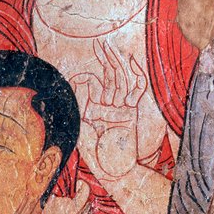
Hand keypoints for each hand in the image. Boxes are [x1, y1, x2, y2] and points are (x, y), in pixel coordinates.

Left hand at [73, 40, 148, 180]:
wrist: (111, 170)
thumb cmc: (94, 154)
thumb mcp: (80, 125)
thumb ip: (80, 104)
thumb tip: (78, 82)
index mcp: (97, 107)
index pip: (94, 84)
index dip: (86, 78)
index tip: (76, 77)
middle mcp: (111, 105)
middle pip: (110, 76)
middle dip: (106, 60)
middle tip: (100, 43)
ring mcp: (122, 108)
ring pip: (121, 79)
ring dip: (116, 62)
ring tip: (111, 47)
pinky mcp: (132, 113)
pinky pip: (136, 92)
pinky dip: (137, 76)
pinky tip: (133, 63)